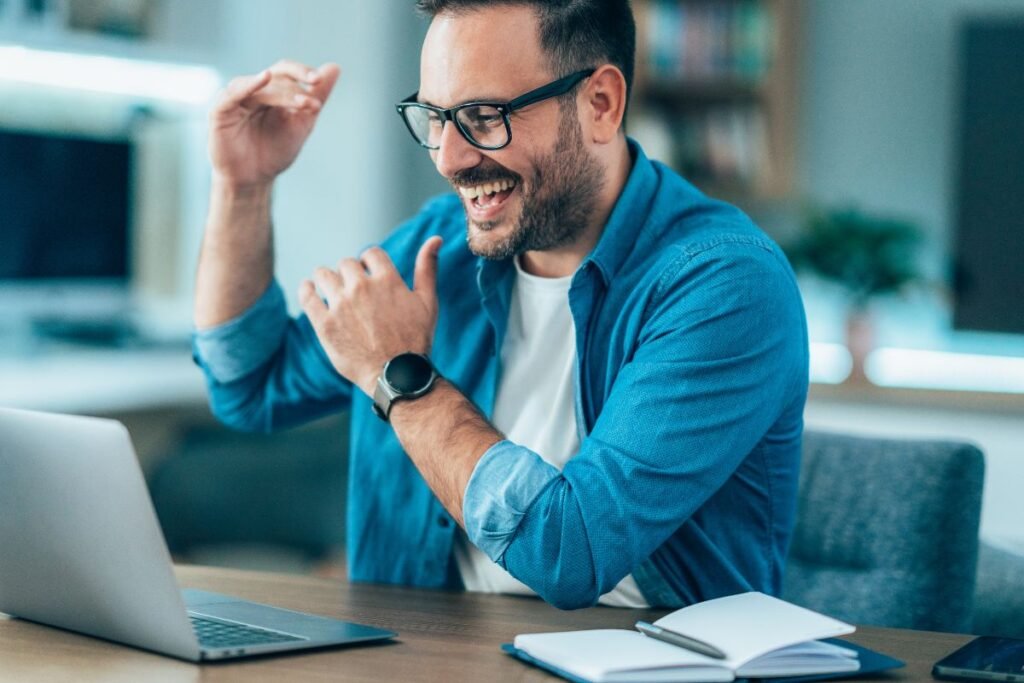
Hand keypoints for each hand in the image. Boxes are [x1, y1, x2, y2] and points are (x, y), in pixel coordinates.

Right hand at [209, 60, 340, 188]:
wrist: (253, 178)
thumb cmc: (274, 151)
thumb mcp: (301, 124)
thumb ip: (316, 97)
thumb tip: (335, 67)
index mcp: (271, 90)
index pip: (286, 72)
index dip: (302, 72)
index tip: (319, 80)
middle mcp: (252, 90)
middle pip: (275, 74)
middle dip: (296, 81)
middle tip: (315, 88)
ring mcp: (236, 99)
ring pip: (260, 86)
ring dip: (282, 92)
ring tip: (301, 103)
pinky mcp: (220, 110)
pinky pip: (233, 94)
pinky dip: (248, 85)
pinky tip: (264, 78)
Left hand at [300, 237, 442, 395]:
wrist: (397, 375)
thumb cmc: (416, 339)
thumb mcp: (427, 302)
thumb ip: (427, 268)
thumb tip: (435, 238)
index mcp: (387, 279)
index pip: (370, 253)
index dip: (370, 264)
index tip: (370, 277)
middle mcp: (362, 288)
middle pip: (346, 263)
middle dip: (350, 273)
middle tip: (353, 290)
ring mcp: (341, 305)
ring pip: (324, 274)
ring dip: (327, 279)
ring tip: (332, 290)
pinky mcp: (324, 324)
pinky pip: (307, 295)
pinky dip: (306, 289)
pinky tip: (309, 289)